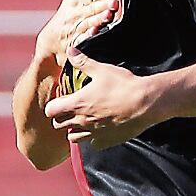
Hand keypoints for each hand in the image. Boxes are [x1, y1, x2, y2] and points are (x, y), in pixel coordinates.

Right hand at [38, 0, 116, 65]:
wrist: (52, 39)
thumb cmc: (67, 12)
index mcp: (77, 0)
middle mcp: (77, 13)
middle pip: (92, 8)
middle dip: (103, 5)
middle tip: (114, 2)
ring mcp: (77, 28)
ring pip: (89, 23)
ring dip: (98, 19)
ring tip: (108, 15)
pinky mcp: (77, 42)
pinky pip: (83, 39)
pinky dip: (89, 36)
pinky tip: (97, 33)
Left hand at [43, 48, 164, 148]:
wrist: (145, 103)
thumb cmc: (122, 85)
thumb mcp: (101, 69)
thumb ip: (83, 62)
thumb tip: (70, 51)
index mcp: (77, 104)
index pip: (51, 110)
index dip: (53, 106)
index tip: (60, 101)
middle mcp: (82, 121)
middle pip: (58, 125)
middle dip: (61, 118)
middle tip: (71, 110)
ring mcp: (93, 133)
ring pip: (73, 138)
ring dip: (74, 130)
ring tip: (83, 121)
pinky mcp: (106, 141)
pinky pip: (93, 144)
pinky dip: (93, 138)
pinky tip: (100, 129)